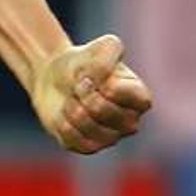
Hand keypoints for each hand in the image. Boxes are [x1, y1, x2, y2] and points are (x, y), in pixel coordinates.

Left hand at [32, 33, 151, 154]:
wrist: (55, 77)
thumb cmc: (85, 61)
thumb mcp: (103, 47)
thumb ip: (107, 56)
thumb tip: (98, 81)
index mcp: (140, 98)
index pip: (129, 97)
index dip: (105, 84)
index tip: (92, 75)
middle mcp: (129, 122)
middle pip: (102, 111)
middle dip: (83, 93)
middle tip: (78, 85)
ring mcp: (110, 138)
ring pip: (86, 126)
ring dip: (71, 106)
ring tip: (72, 98)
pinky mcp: (88, 148)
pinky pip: (72, 139)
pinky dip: (62, 121)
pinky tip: (65, 113)